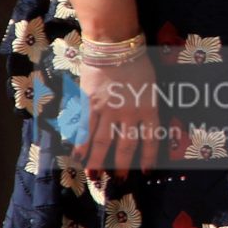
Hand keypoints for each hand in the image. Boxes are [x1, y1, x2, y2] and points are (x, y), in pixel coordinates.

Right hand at [74, 53, 162, 175]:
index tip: (145, 172)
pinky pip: (84, 130)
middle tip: (119, 180)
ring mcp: (108, 111)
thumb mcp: (151, 85)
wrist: (115, 46)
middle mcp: (129, 114)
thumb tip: (146, 124)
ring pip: (101, 143)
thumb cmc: (137, 62)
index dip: (148, 158)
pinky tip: (77, 158)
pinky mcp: (90, 105)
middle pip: (125, 146)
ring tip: (94, 176)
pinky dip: (80, 145)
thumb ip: (148, 105)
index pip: (150, 139)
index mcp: (148, 108)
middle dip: (121, 166)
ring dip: (97, 162)